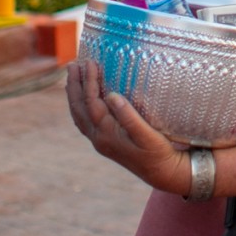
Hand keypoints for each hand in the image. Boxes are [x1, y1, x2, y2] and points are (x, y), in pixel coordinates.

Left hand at [64, 60, 192, 195]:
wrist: (162, 173)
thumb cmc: (158, 152)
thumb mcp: (147, 134)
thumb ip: (129, 116)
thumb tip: (111, 96)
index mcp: (106, 134)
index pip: (91, 102)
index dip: (89, 81)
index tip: (90, 62)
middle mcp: (98, 138)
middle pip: (78, 108)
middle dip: (74, 85)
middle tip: (73, 64)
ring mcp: (99, 141)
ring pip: (79, 115)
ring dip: (74, 95)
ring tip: (73, 76)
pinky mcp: (104, 141)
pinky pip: (85, 120)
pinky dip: (80, 106)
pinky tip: (82, 99)